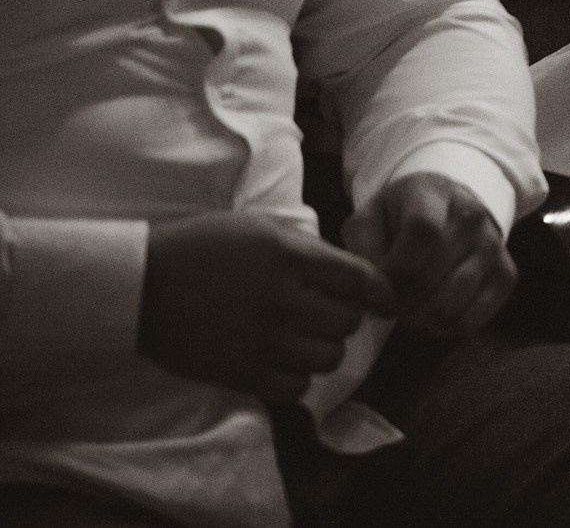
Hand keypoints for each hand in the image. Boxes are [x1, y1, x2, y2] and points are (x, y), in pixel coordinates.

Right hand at [138, 212, 394, 401]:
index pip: (358, 278)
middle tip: (326, 314)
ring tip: (305, 339)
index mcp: (286, 255)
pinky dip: (298, 377)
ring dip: (324, 349)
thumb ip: (305, 249)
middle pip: (347, 322)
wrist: (137, 285)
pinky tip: (282, 361)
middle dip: (345, 318)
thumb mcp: (256, 228)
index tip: (385, 299)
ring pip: (329, 358)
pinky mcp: (238, 374)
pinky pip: (296, 387)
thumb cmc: (200, 248)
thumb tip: (352, 272)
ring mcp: (259, 340)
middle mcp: (278, 299)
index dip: (379, 290)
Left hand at [342, 171, 515, 338]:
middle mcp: (472, 217)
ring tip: (409, 309)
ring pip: (451, 304)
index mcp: (434, 195)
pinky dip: (445, 327)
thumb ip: (361, 251)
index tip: (376, 286)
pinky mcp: (506, 274)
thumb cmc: (399, 218)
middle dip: (399, 302)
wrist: (450, 206)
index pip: (422, 233)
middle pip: (431, 276)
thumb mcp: (369, 219)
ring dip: (420, 318)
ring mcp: (494, 245)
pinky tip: (433, 315)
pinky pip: (472, 319)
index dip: (393, 271)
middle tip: (388, 304)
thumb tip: (373, 293)